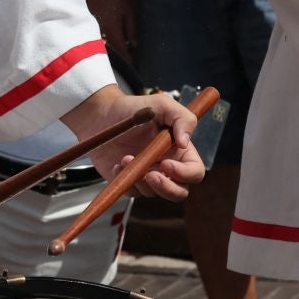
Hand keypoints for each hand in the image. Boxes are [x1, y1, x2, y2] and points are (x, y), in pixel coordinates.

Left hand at [63, 86, 203, 200]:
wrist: (103, 114)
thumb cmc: (134, 108)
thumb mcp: (162, 105)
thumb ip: (182, 118)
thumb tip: (185, 141)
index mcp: (180, 151)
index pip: (194, 172)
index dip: (185, 173)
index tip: (166, 164)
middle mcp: (167, 167)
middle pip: (179, 192)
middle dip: (166, 188)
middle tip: (150, 174)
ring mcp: (148, 176)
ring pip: (154, 193)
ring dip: (140, 179)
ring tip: (126, 158)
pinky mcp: (130, 181)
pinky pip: (132, 192)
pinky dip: (125, 180)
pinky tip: (118, 164)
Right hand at [85, 0, 137, 56]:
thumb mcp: (130, 12)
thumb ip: (131, 29)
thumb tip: (133, 44)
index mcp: (111, 28)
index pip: (120, 49)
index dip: (126, 58)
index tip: (132, 66)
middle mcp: (100, 29)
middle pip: (110, 46)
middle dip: (119, 54)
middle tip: (127, 58)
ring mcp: (93, 24)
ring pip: (102, 40)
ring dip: (111, 45)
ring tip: (119, 49)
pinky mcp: (90, 19)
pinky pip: (97, 32)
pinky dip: (104, 36)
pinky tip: (110, 36)